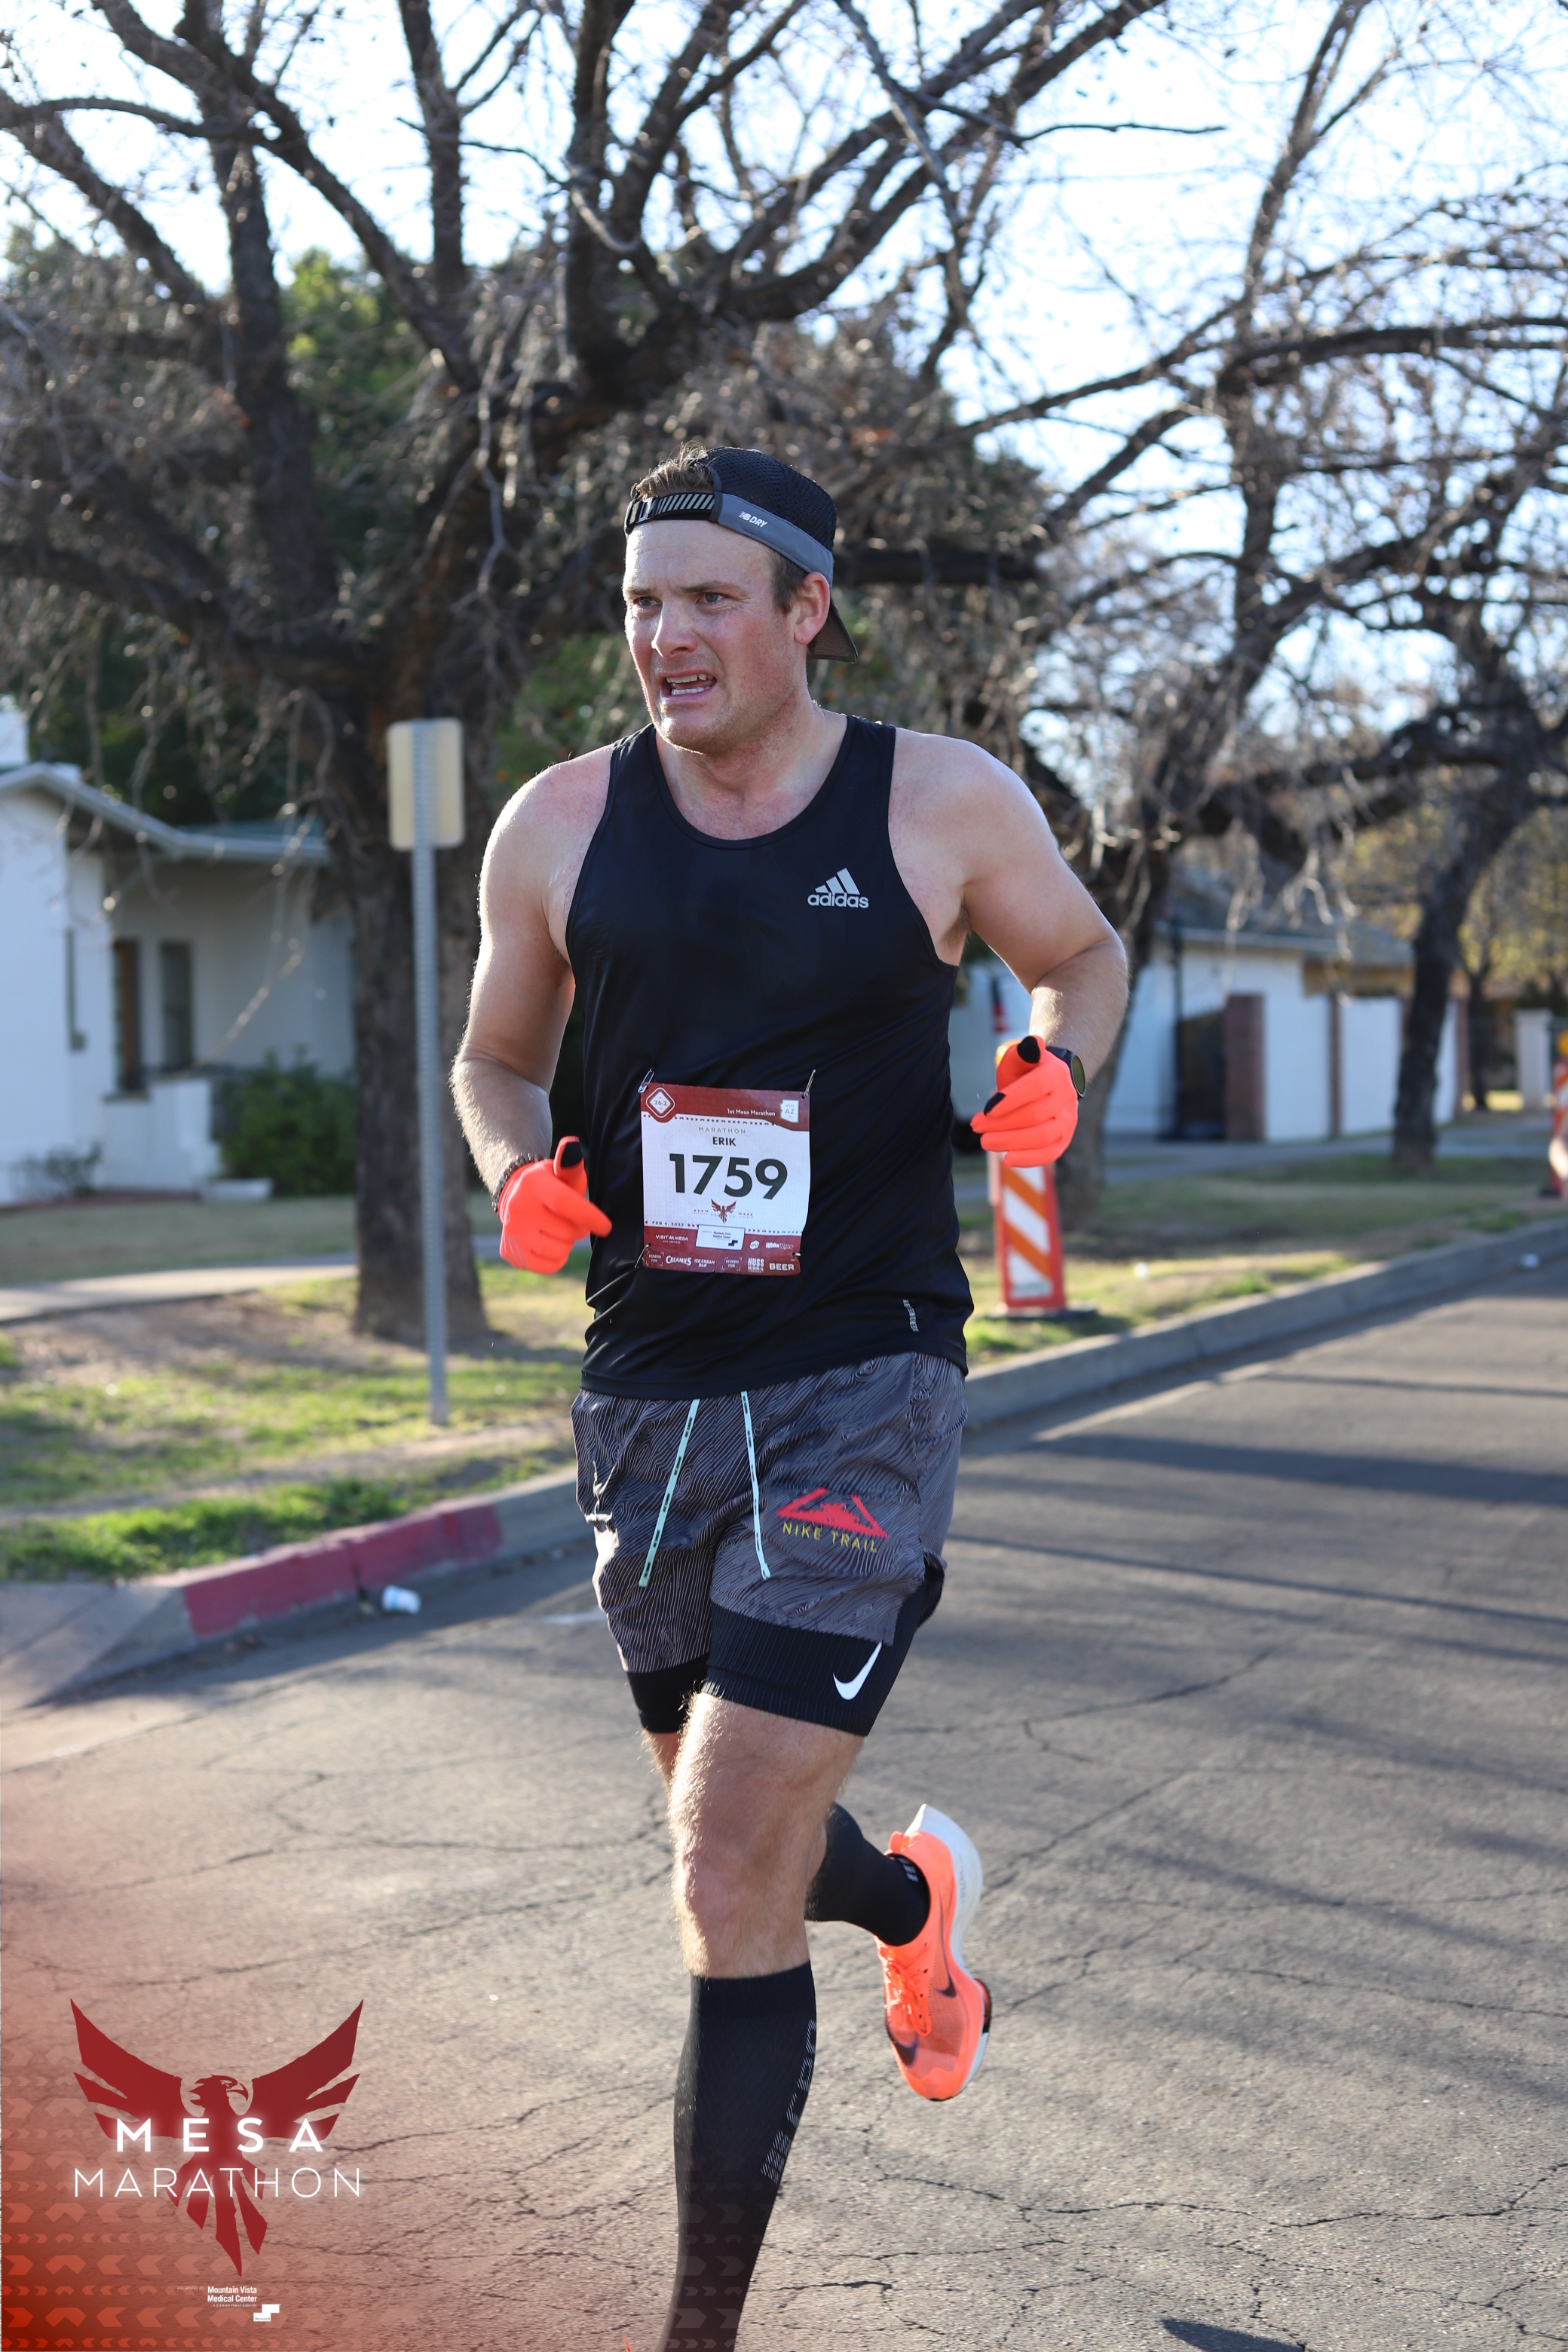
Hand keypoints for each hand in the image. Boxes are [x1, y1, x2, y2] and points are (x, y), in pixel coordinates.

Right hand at [497, 1138, 611, 1272]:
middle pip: (566, 1231)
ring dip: (567, 1244)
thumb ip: (570, 1164)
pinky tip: (551, 1243)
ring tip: (560, 1230)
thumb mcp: (560, 1170)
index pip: (564, 1203)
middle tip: (573, 1219)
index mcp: (533, 1185)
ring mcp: (512, 1232)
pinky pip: (547, 1266)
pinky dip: (556, 1258)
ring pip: (558, 1250)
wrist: (516, 1197)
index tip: (606, 1227)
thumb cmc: (550, 1184)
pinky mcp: (510, 1252)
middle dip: (578, 1228)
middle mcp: (518, 1208)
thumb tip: (571, 1146)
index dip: (588, 1216)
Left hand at [970, 1035, 1078, 1165]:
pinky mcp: (1064, 1139)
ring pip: (1042, 1137)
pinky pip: (1049, 1153)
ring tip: (986, 1142)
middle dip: (1002, 1124)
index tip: (985, 1111)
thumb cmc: (1027, 1071)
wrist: (1049, 1084)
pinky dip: (1028, 1159)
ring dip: (1011, 1142)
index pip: (1034, 1089)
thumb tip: (1032, 1043)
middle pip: (1034, 1116)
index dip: (1009, 1101)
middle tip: (976, 1127)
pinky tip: (1006, 1160)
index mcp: (1055, 1075)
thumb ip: (1022, 1052)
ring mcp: (1068, 1121)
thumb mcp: (1020, 1058)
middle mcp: (1066, 1098)